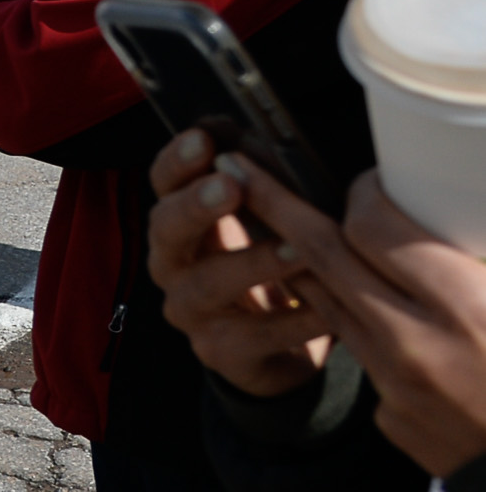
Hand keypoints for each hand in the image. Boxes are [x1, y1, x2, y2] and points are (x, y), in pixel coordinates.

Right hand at [147, 131, 332, 395]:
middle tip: (231, 186)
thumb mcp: (270, 225)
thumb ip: (266, 189)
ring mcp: (191, 310)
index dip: (178, 161)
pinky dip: (292, 322)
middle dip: (197, 205)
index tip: (204, 138)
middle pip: (167, 229)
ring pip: (206, 285)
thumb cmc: (278, 272)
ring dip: (251, 263)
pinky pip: (253, 337)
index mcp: (184, 222)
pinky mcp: (219, 353)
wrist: (281, 350)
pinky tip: (327, 310)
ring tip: (297, 250)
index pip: (165, 184)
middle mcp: (175, 263)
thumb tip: (274, 138)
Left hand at [304, 173, 485, 478]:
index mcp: (462, 307)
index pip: (374, 229)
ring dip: (303, 264)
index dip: (362, 194)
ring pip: (331, 306)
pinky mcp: (392, 418)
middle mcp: (416, 344)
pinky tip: (372, 310)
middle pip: (324, 258)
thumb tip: (457, 218)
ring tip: (275, 226)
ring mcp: (395, 385)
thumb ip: (476, 258)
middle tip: (238, 169)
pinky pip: (368, 356)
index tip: (362, 180)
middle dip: (276, 206)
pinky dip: (366, 325)